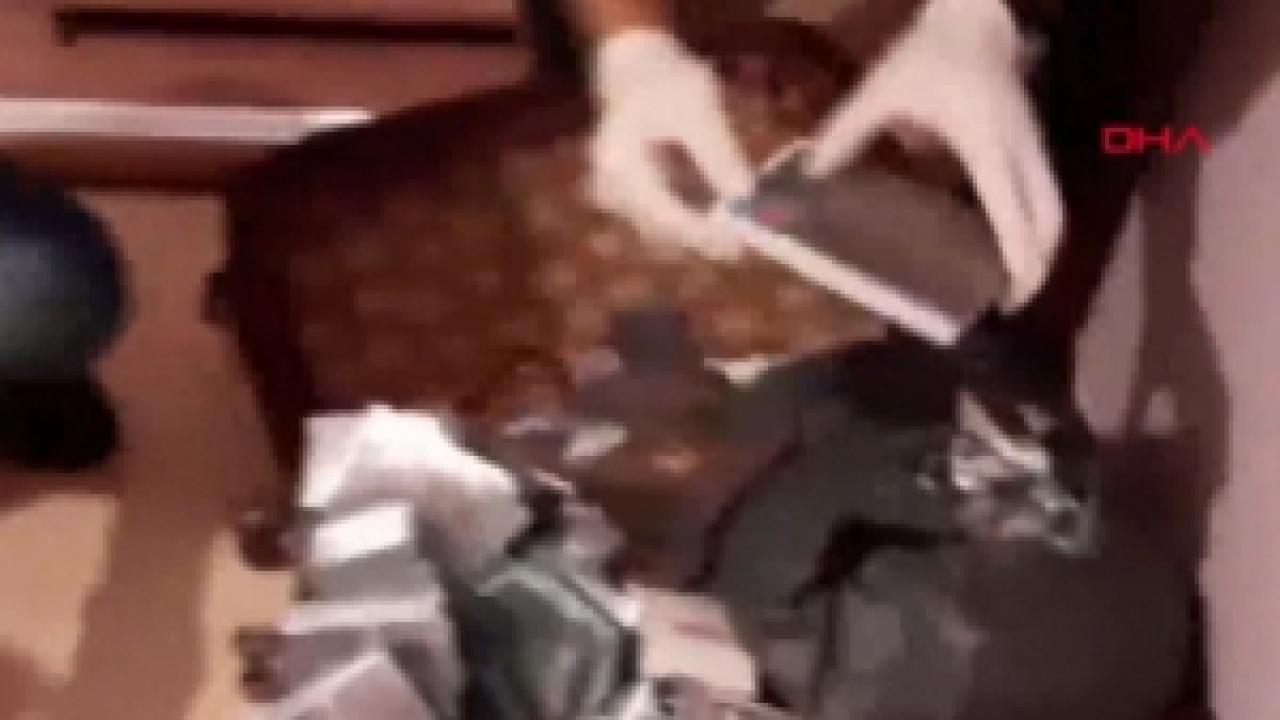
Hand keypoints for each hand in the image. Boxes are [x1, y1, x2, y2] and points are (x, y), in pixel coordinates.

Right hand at [588, 29, 753, 260]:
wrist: (633, 62)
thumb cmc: (665, 78)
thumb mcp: (697, 110)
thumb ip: (719, 154)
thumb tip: (745, 197)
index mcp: (621, 166)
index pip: (664, 213)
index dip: (702, 232)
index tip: (736, 243)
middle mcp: (611, 188)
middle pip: (659, 228)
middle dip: (700, 239)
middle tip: (740, 248)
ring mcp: (615, 192)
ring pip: (658, 228)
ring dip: (694, 234)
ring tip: (732, 238)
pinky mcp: (627, 192)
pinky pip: (658, 216)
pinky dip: (686, 219)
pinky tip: (714, 220)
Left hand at [808, 0, 1063, 308]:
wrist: (974, 12)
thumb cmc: (929, 51)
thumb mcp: (882, 88)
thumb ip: (846, 131)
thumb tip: (813, 173)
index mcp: (986, 144)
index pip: (1013, 215)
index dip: (1017, 262)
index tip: (1005, 300)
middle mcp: (1020, 150)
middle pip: (1051, 221)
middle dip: (1039, 268)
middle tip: (1011, 303)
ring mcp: (1032, 144)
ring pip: (1055, 208)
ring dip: (1041, 249)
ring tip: (1013, 282)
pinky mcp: (1032, 140)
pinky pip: (1043, 191)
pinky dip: (1034, 223)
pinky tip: (1007, 241)